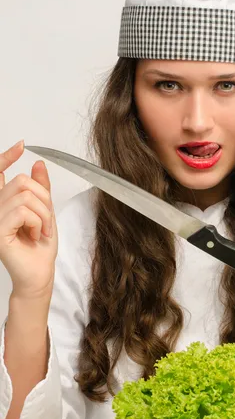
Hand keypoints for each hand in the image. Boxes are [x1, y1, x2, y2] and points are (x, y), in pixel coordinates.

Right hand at [0, 140, 57, 298]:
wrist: (39, 273)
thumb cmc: (40, 248)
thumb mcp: (46, 212)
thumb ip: (41, 189)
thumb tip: (37, 165)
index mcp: (5, 203)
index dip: (7, 156)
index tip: (21, 146)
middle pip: (22, 182)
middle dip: (44, 200)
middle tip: (47, 220)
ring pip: (26, 197)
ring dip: (44, 215)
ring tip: (42, 230)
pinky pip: (23, 211)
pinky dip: (38, 222)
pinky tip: (36, 235)